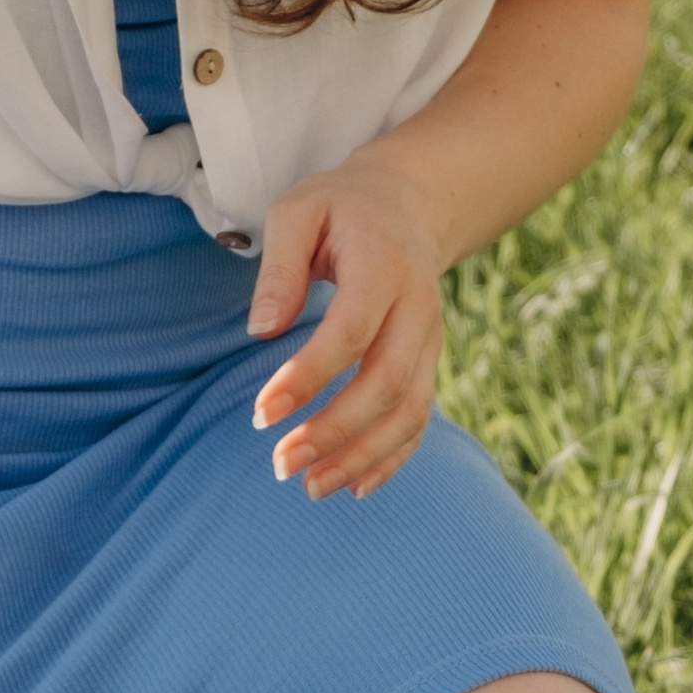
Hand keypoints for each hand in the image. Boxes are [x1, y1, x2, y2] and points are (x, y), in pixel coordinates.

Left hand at [247, 163, 447, 504]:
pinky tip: (353, 486)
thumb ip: (279, 268)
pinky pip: (421, 419)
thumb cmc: (338, 208)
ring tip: (310, 487)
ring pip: (410, 411)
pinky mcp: (430, 362)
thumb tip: (261, 331)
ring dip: (362, 456)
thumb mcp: (298, 211)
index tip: (261, 414)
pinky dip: (392, 458)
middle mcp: (418, 308)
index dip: (307, 377)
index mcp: (384, 266)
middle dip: (334, 431)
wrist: (407, 205)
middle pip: (387, 383)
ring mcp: (431, 340)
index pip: (350, 333)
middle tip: (280, 463)